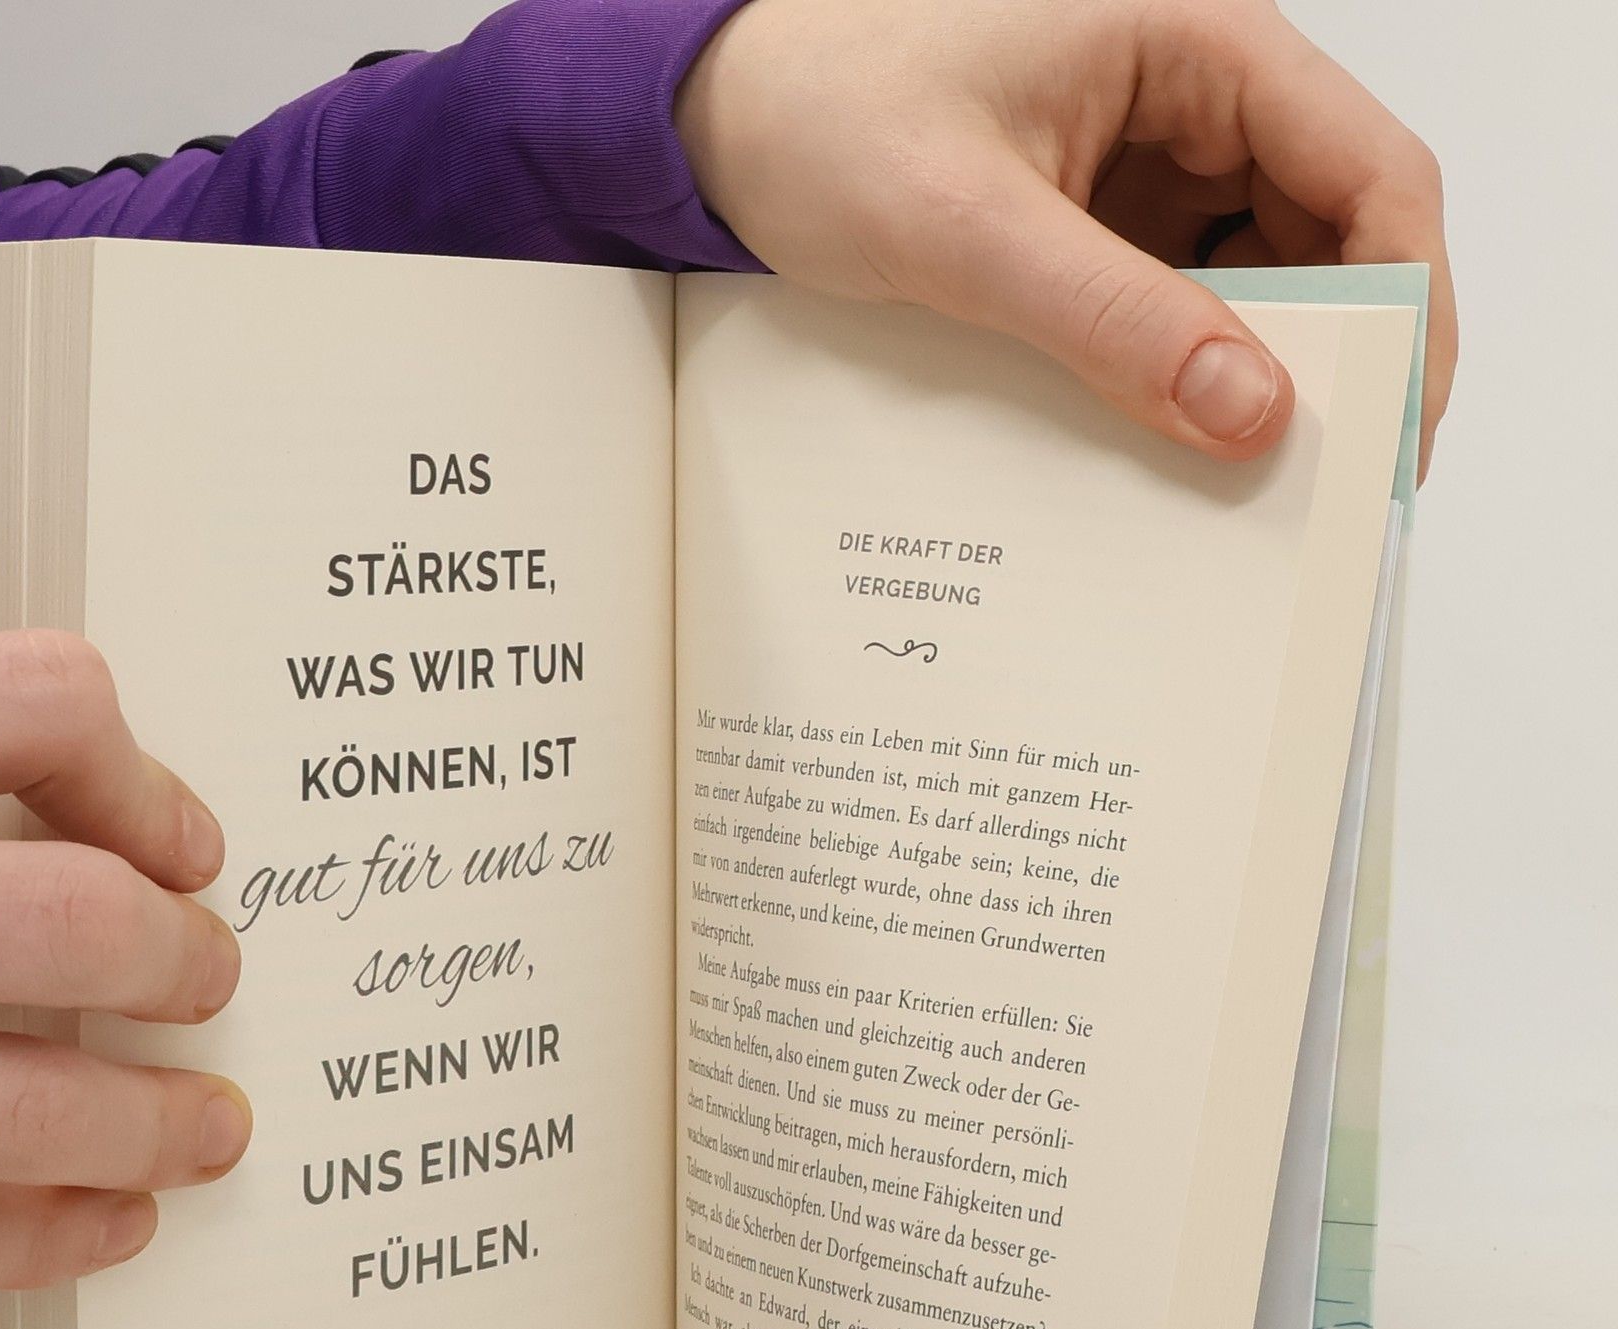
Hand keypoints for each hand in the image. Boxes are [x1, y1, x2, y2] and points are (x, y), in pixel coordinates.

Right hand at [0, 630, 249, 1316]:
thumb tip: (84, 836)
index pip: (25, 701)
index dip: (140, 773)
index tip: (179, 842)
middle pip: (73, 917)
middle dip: (183, 958)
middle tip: (207, 978)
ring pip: (36, 1106)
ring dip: (161, 1121)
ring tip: (206, 1125)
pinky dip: (58, 1236)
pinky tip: (104, 1223)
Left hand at [677, 0, 1454, 476]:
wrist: (716, 119)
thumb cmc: (819, 114)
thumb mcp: (967, 227)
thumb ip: (1109, 317)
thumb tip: (1251, 408)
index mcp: (1195, 43)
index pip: (1368, 169)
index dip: (1409, 301)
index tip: (1399, 425)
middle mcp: (1190, 95)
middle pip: (1330, 233)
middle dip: (1339, 355)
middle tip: (1324, 486)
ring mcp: (1145, 163)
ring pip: (1255, 279)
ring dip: (1256, 374)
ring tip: (1244, 483)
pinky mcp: (1095, 222)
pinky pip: (1172, 302)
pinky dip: (1176, 373)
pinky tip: (1161, 445)